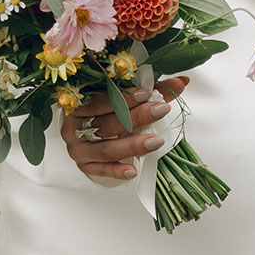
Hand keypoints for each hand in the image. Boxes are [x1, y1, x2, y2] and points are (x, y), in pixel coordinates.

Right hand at [62, 74, 190, 180]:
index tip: (147, 93)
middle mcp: (74, 126)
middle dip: (135, 118)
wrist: (90, 137)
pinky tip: (133, 171)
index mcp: (79, 103)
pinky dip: (117, 171)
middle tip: (160, 111)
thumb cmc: (109, 113)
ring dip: (132, 145)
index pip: (101, 98)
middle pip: (106, 124)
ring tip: (156, 141)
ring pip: (106, 149)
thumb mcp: (127, 99)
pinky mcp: (85, 166)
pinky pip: (101, 170)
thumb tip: (180, 83)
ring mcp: (78, 148)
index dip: (124, 96)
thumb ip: (151, 91)